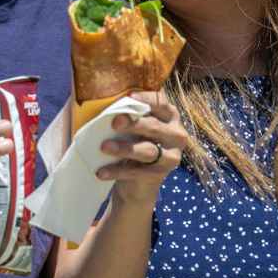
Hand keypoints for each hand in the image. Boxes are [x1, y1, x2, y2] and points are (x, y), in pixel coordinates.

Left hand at [96, 90, 188, 207]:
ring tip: (104, 147)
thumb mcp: (136, 127)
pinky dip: (117, 171)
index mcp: (170, 115)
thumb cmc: (135, 141)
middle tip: (115, 123)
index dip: (146, 99)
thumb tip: (107, 104)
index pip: (160, 103)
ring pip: (148, 151)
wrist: (139, 180)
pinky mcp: (159, 175)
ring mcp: (171, 156)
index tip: (129, 97)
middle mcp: (175, 134)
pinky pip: (137, 171)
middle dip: (134, 124)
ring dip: (125, 148)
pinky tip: (102, 171)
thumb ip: (129, 115)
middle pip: (154, 126)